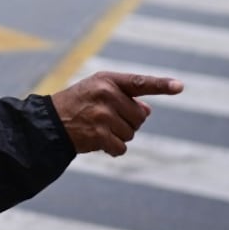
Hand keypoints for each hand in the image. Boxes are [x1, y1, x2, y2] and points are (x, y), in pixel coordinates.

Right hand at [50, 72, 183, 156]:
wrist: (49, 123)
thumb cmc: (77, 105)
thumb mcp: (98, 92)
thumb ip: (124, 97)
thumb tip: (147, 110)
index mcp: (108, 80)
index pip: (140, 83)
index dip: (161, 85)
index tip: (180, 86)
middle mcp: (106, 95)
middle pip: (139, 116)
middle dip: (128, 121)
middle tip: (106, 119)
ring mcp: (103, 115)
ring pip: (131, 133)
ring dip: (118, 136)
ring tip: (98, 128)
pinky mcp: (99, 134)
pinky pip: (121, 147)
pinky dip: (113, 149)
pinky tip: (98, 142)